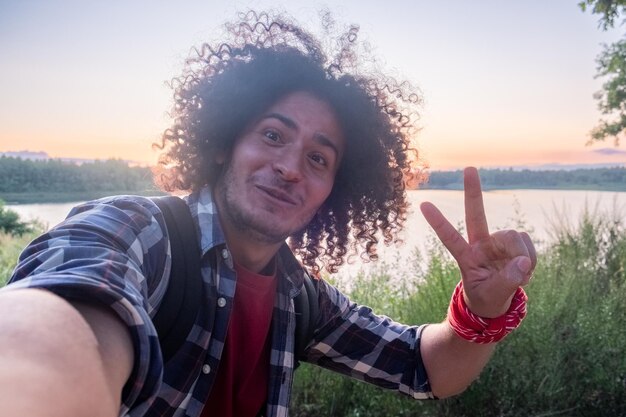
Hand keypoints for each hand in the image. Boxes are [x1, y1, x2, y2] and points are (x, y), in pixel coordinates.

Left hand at [420, 167, 535, 317]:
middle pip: (476, 214)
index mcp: (465, 256)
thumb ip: (507, 281)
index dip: (438, 222)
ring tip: (519, 276)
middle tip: (469, 168)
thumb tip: (522, 261)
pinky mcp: (514, 244)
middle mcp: (480, 244)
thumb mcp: (492, 295)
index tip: (423, 204)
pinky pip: (528, 246)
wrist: (497, 302)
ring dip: (523, 257)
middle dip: (473, 191)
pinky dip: (531, 260)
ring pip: (514, 237)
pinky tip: (524, 270)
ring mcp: (498, 242)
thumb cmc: (486, 298)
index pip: (449, 236)